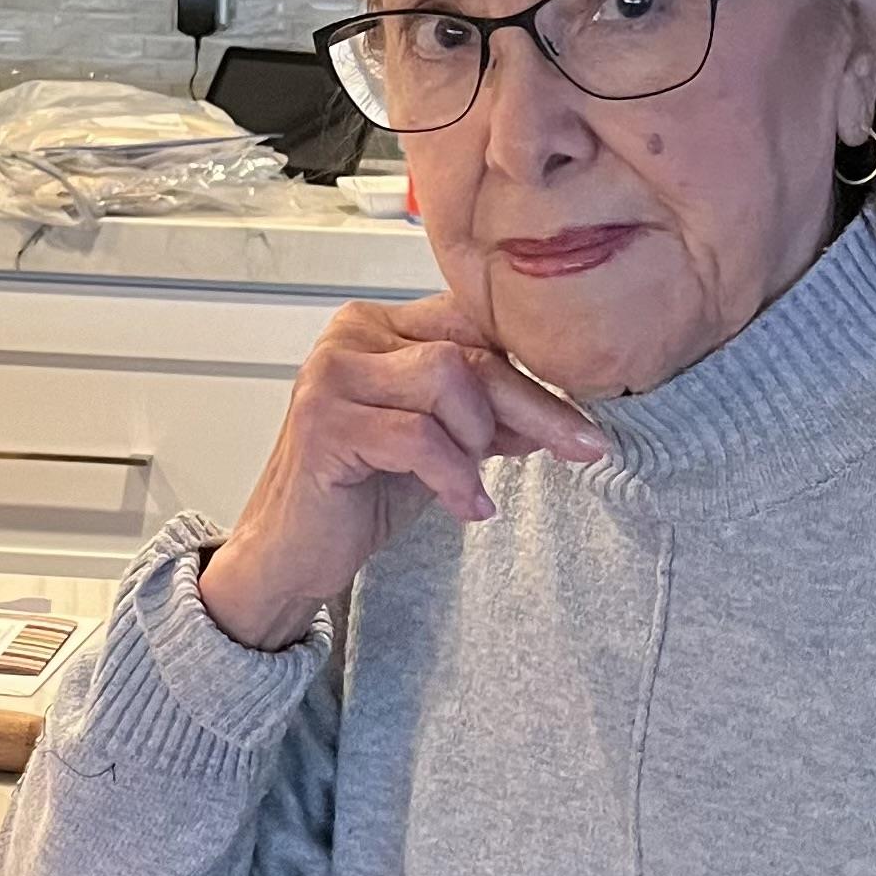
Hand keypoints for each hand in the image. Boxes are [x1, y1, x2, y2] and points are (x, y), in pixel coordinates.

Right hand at [196, 295, 606, 649]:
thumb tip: (564, 413)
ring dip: (476, 440)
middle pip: (469, 350)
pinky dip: (454, 476)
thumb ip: (490, 417)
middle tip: (580, 446)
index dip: (535, 368)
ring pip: (448, 379)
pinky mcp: (324, 423)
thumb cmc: (357, 492)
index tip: (583, 418)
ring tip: (468, 484)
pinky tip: (463, 506)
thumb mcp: (442, 446)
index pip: (475, 325)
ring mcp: (332, 375)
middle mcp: (351, 336)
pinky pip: (418, 436)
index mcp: (379, 326)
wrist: (292, 550)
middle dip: (534, 405)